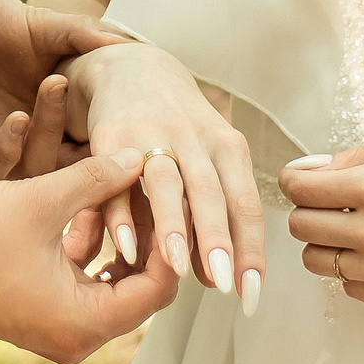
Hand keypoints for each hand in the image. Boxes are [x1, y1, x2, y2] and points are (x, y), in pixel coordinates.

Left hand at [0, 0, 129, 182]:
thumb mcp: (39, 23)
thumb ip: (80, 35)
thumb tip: (127, 45)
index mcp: (52, 113)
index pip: (89, 139)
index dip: (109, 138)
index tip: (129, 124)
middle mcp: (28, 139)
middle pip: (64, 162)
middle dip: (76, 141)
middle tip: (76, 103)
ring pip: (30, 171)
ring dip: (41, 142)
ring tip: (40, 103)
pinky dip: (6, 152)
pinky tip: (15, 122)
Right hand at [0, 149, 179, 363]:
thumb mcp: (40, 200)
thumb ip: (96, 177)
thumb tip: (140, 157)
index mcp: (86, 322)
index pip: (158, 287)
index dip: (168, 238)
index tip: (167, 197)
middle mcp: (79, 338)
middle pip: (141, 289)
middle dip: (146, 238)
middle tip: (150, 193)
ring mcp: (61, 331)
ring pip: (115, 285)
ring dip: (119, 242)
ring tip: (122, 196)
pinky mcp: (43, 317)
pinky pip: (87, 286)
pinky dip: (93, 252)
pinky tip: (87, 212)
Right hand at [66, 43, 265, 309]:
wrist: (130, 67)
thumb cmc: (178, 131)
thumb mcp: (206, 161)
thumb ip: (211, 217)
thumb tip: (216, 281)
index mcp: (227, 147)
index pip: (245, 204)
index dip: (251, 251)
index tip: (252, 295)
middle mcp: (194, 137)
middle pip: (211, 193)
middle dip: (218, 242)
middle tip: (224, 287)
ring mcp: (152, 133)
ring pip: (167, 184)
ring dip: (173, 227)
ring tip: (176, 271)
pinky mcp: (110, 134)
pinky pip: (116, 180)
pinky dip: (120, 215)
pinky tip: (123, 249)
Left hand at [285, 136, 363, 313]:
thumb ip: (356, 157)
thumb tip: (312, 170)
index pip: (299, 190)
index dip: (295, 182)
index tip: (302, 181)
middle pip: (300, 228)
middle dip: (307, 212)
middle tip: (329, 205)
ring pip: (317, 261)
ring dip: (326, 244)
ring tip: (354, 230)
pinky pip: (348, 286)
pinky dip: (354, 269)